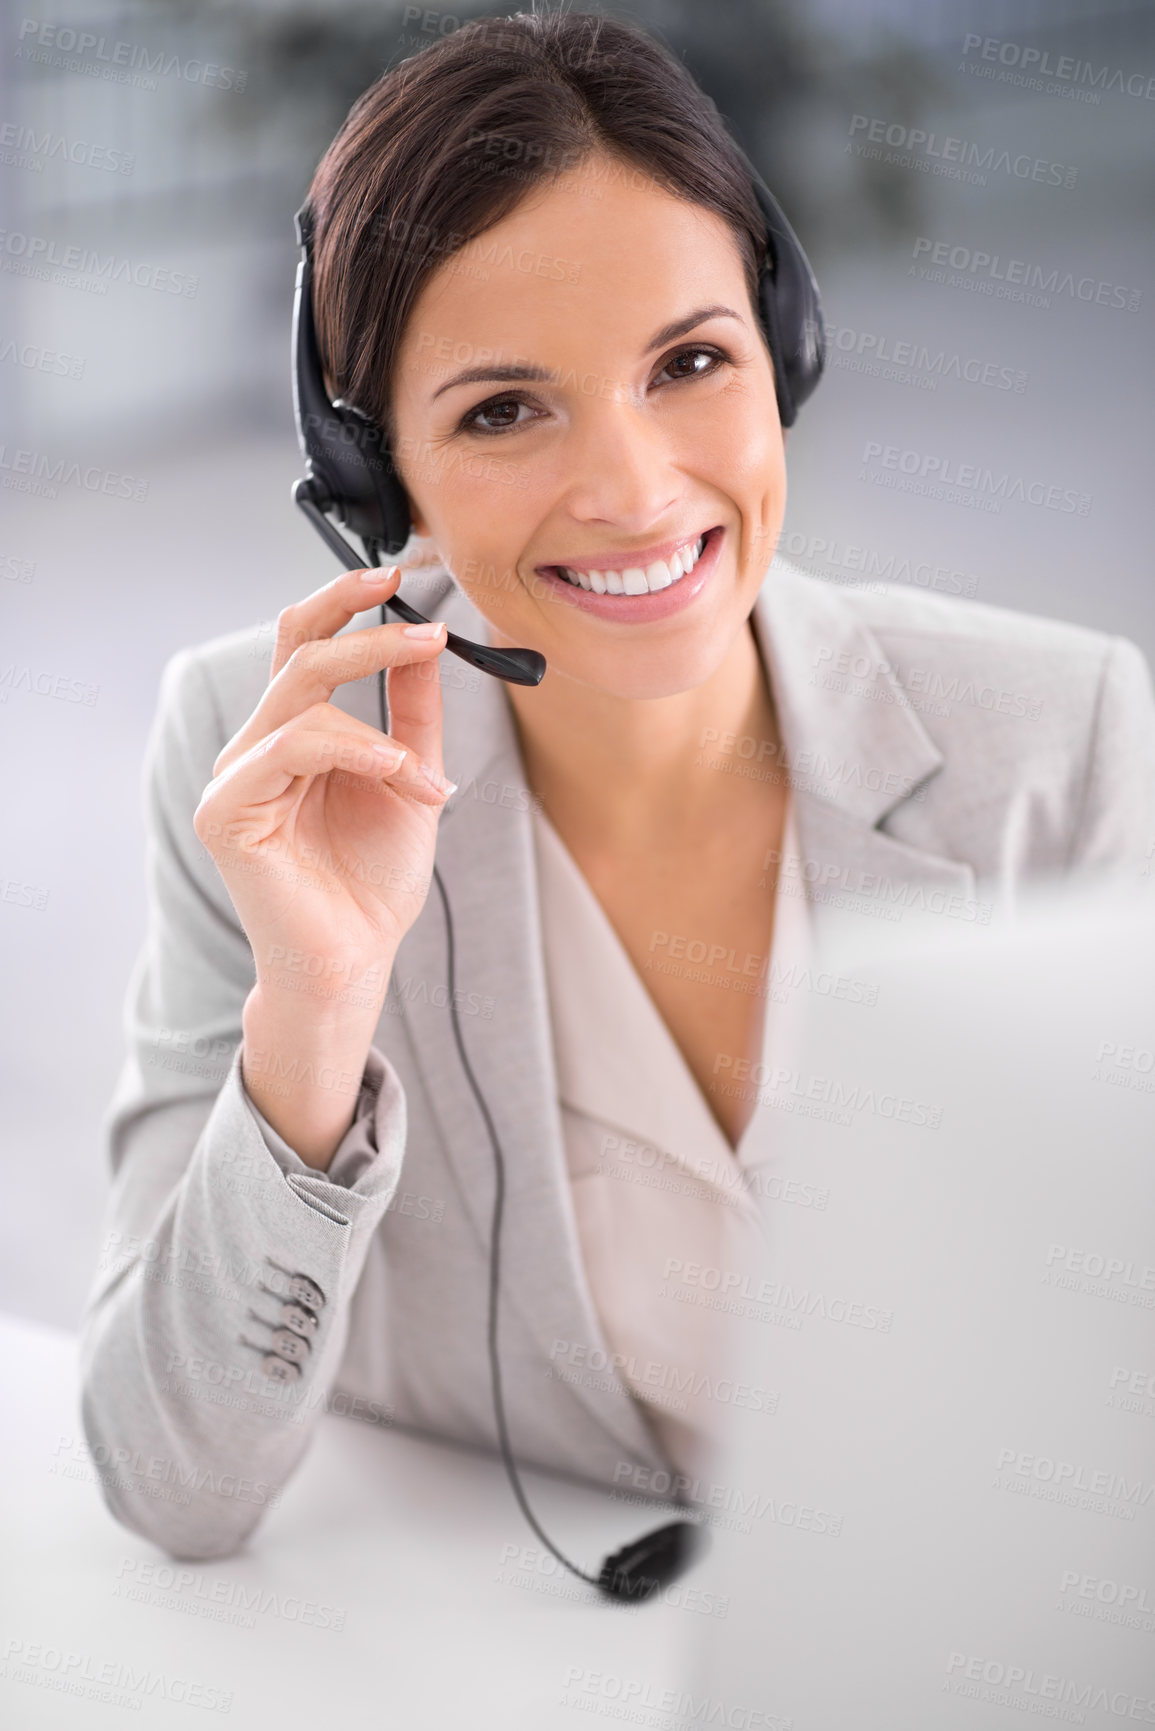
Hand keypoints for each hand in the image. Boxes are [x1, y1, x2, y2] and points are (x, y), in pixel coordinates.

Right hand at [194, 565, 454, 992]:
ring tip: (421, 772)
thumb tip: (429, 639)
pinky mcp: (226, 811)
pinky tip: (395, 775)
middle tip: (427, 628)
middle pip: (297, 652)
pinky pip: (291, 747)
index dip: (343, 603)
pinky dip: (353, 751)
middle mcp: (256, 748)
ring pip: (301, 698)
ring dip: (380, 724)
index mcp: (291, 736)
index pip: (302, 644)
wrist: (356, 961)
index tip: (401, 578)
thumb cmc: (374, 882)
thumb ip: (412, 712)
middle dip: (366, 631)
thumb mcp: (410, 779)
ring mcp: (236, 778)